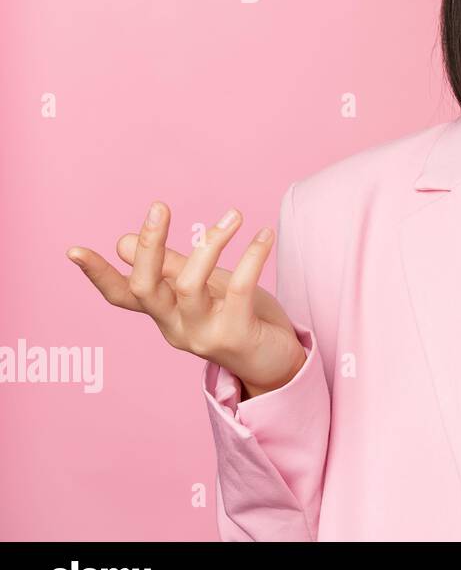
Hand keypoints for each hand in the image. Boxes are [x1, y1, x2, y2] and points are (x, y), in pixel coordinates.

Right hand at [66, 200, 306, 398]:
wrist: (277, 363)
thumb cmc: (240, 318)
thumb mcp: (205, 288)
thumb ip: (171, 267)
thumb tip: (122, 241)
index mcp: (164, 314)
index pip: (121, 295)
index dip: (97, 274)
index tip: (73, 250)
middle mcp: (175, 328)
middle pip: (144, 287)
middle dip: (148, 245)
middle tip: (159, 207)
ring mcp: (202, 335)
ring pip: (189, 285)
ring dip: (210, 243)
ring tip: (234, 215)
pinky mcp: (235, 336)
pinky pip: (238, 289)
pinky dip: (251, 257)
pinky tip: (264, 235)